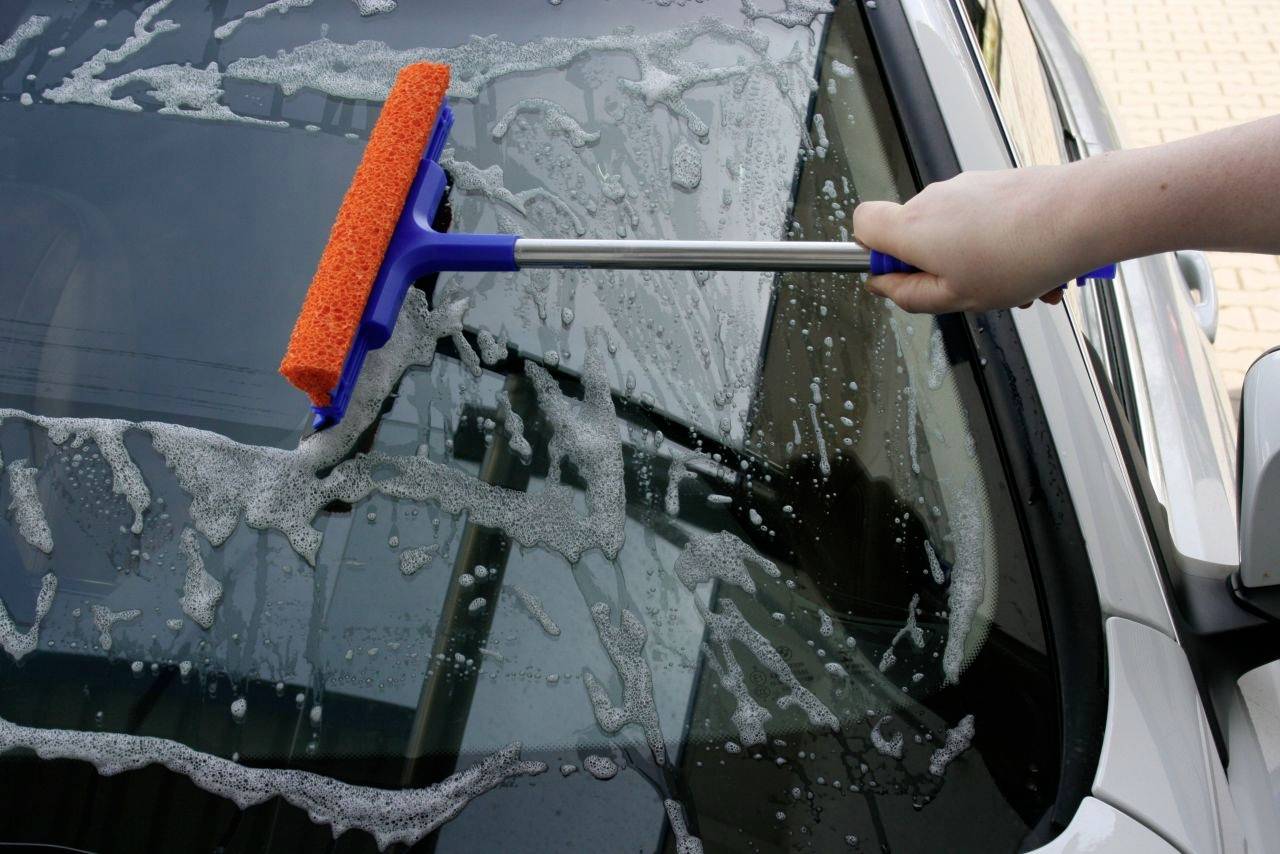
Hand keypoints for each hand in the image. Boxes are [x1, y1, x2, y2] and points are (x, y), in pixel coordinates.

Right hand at [852, 167, 1088, 312]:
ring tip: (1017, 284)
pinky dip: (1002, 245)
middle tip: (971, 289)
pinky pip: (985, 220)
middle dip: (938, 265)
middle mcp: (933, 199)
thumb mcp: (957, 298)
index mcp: (913, 227)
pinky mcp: (995, 183)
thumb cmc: (1021, 255)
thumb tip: (884, 286)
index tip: (901, 275)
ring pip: (955, 232)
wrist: (1080, 214)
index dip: (874, 253)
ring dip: (978, 261)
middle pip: (915, 235)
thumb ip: (910, 295)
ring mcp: (966, 187)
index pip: (862, 224)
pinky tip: (1034, 267)